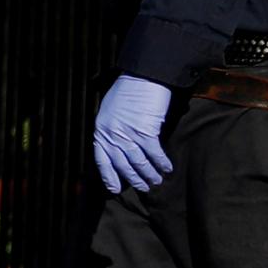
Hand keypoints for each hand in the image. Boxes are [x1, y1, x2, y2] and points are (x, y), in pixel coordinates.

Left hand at [92, 75, 173, 193]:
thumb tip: (119, 148)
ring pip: (139, 162)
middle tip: (143, 187)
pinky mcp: (146, 130)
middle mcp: (111, 134)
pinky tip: (167, 168)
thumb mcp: (110, 112)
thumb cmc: (127, 92)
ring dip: (149, 174)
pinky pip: (154, 153)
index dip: (108, 176)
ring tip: (157, 181)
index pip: (102, 160)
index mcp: (100, 130)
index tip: (115, 190)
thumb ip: (111, 130)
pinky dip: (161, 162)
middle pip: (122, 164)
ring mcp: (128, 133)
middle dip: (134, 178)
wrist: (142, 77)